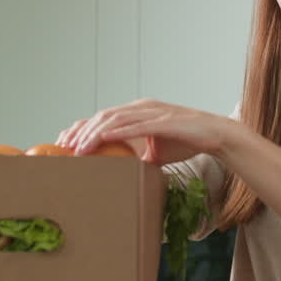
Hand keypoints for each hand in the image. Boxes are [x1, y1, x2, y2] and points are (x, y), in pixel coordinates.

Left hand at [56, 99, 237, 164]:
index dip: (83, 128)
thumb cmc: (187, 140)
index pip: (104, 117)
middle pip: (103, 116)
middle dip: (82, 130)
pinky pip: (136, 126)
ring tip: (79, 147)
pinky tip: (103, 139)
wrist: (215, 135)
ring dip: (95, 133)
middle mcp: (142, 108)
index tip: (65, 142)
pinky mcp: (163, 121)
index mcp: (138, 111)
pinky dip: (117, 132)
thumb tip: (127, 173)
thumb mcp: (157, 151)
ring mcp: (152, 112)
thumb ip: (140, 156)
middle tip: (64, 147)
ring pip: (115, 119)